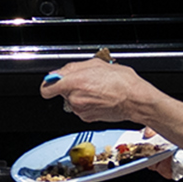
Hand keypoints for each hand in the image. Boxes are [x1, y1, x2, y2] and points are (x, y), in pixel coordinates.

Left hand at [41, 49, 160, 127]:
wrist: (136, 100)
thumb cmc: (122, 82)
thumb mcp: (96, 64)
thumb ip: (72, 68)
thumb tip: (58, 73)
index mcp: (75, 83)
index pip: (47, 88)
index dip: (49, 84)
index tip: (53, 81)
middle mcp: (75, 99)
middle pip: (62, 92)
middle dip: (71, 86)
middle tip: (86, 80)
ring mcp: (80, 110)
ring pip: (72, 100)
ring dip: (80, 94)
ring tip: (96, 89)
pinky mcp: (87, 118)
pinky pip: (81, 108)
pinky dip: (87, 103)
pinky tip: (99, 98)